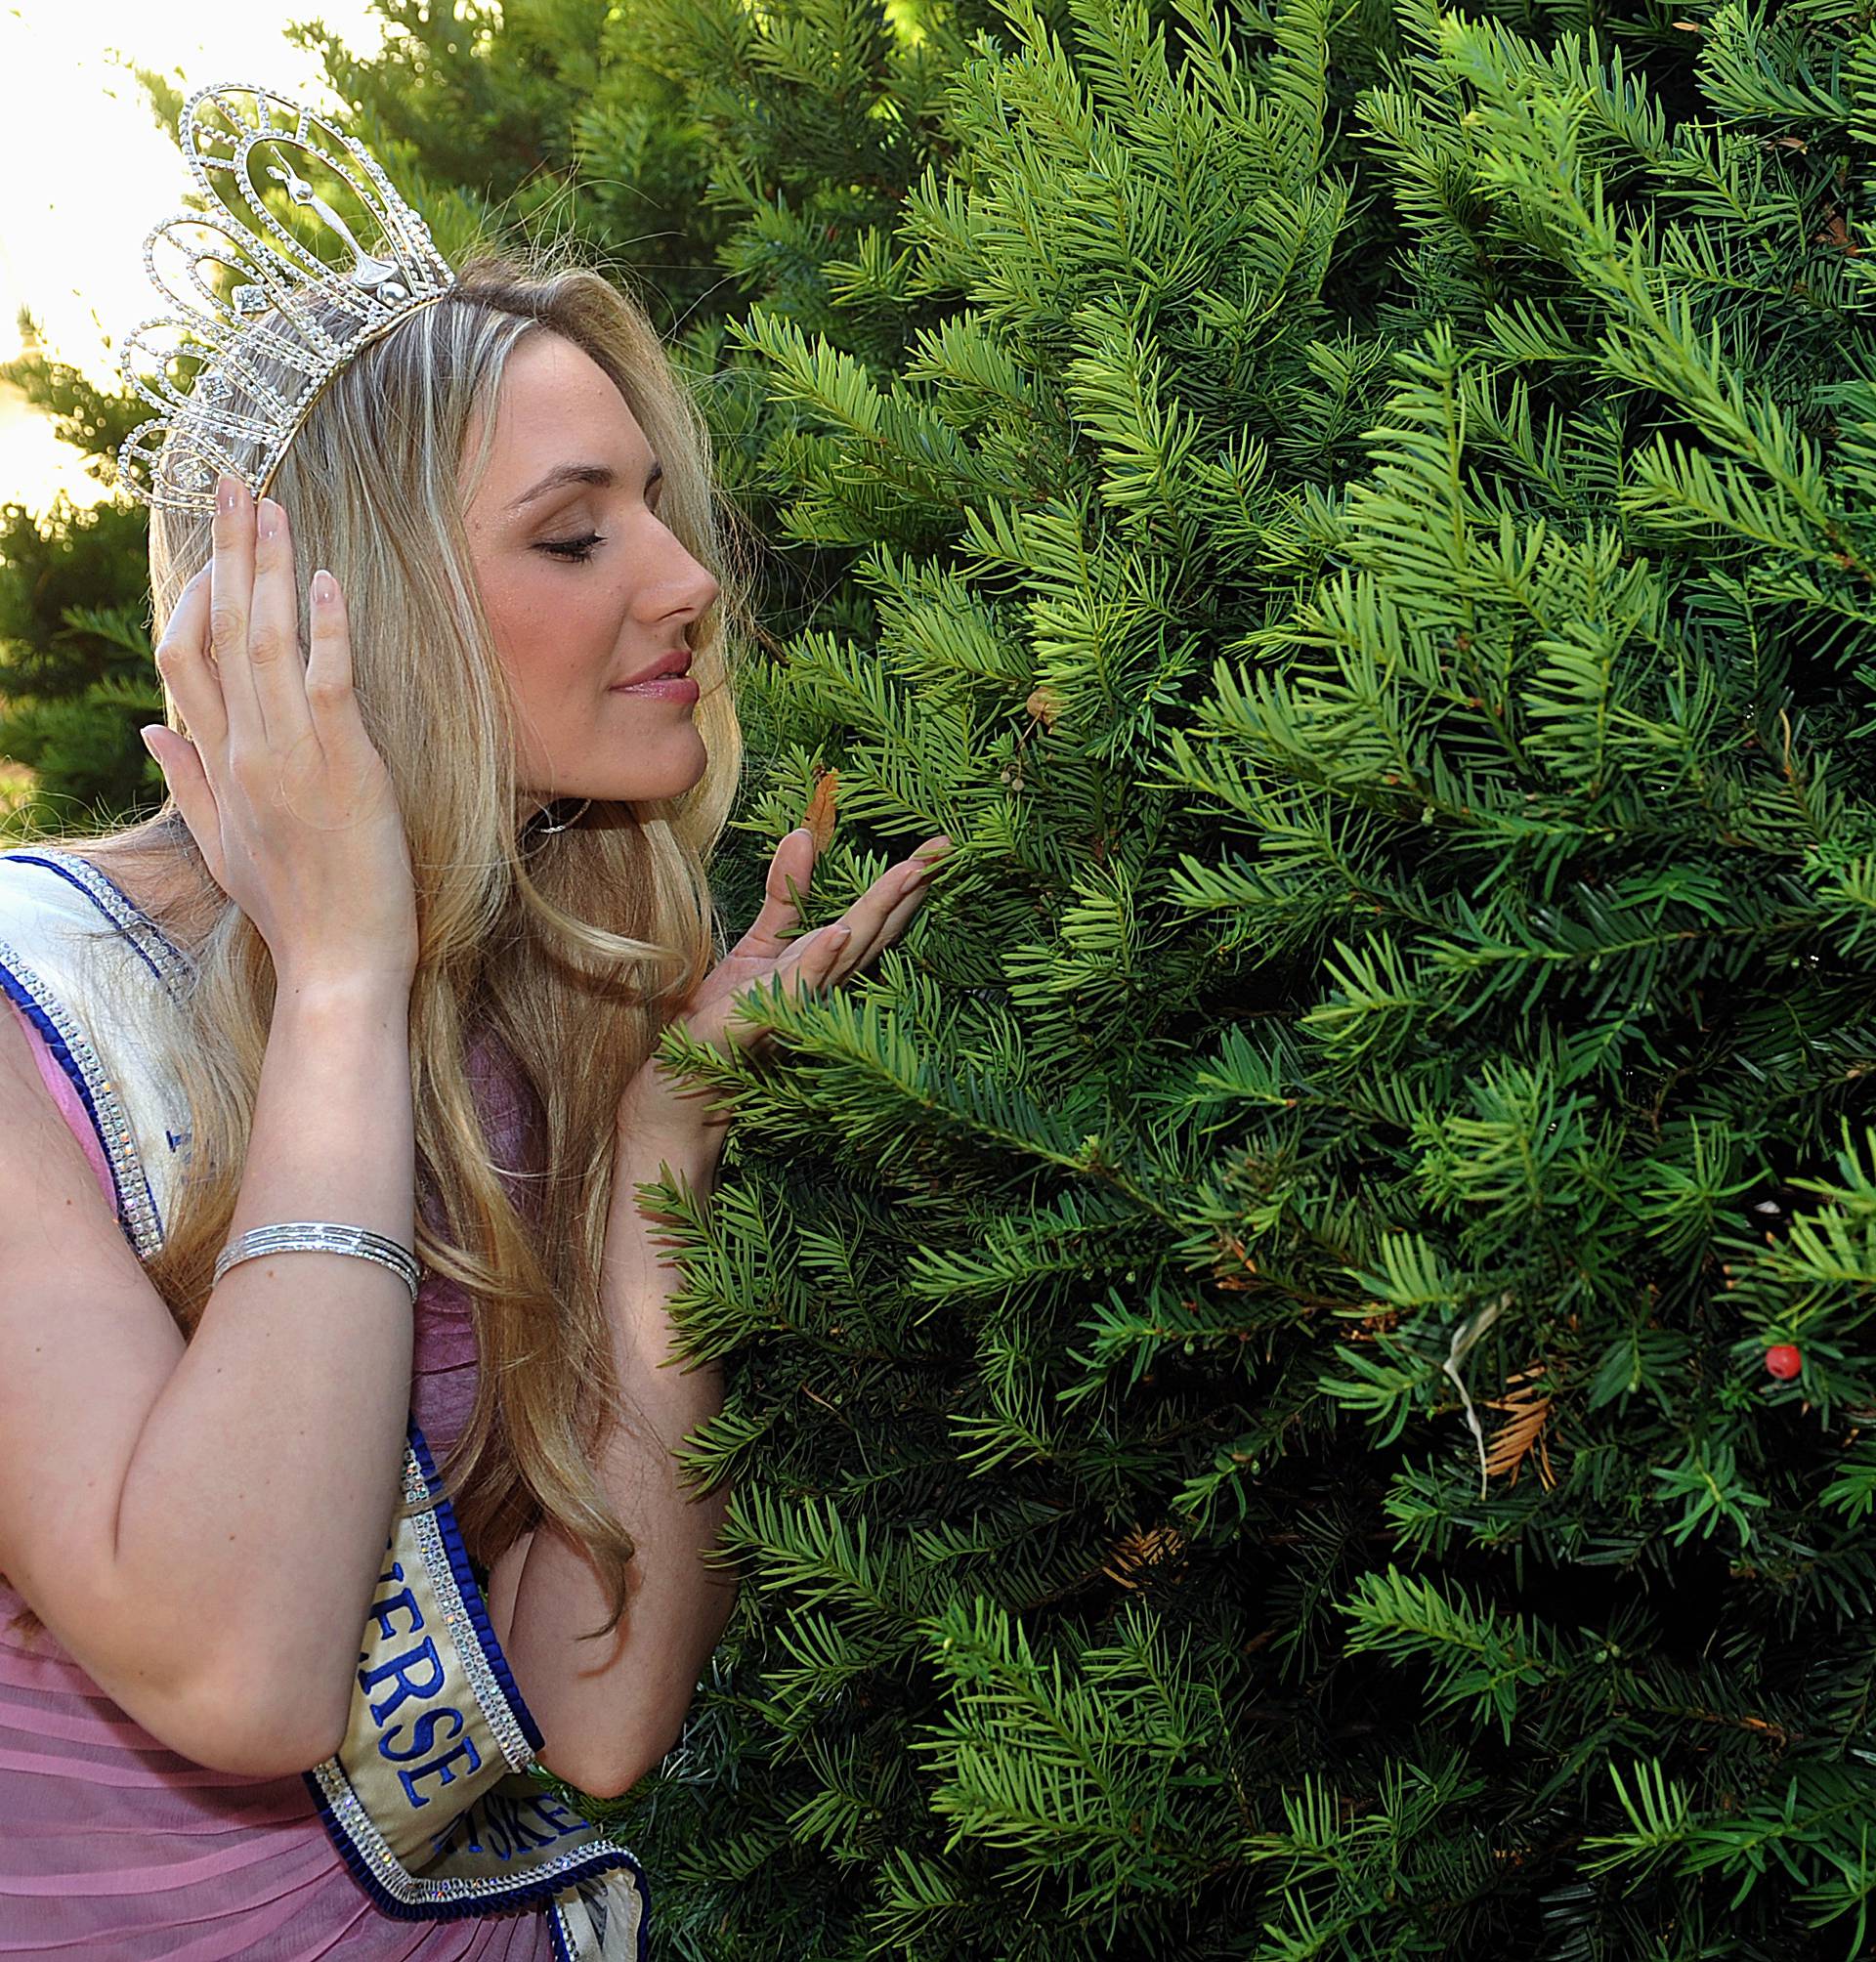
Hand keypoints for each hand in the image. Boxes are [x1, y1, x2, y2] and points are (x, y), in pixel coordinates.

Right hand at [141, 474, 419, 992]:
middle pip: (221, 632)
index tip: (208, 545)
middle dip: (227, 554)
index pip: (185, 658)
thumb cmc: (292, 907)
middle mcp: (245, 750)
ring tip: (271, 506)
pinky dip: (323, 630)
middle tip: (234, 484)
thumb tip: (150, 729)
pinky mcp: (343, 769)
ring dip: (268, 571)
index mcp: (218, 763)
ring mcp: (290, 757)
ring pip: (265, 645)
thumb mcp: (222, 846)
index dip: (191, 594)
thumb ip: (187, 781)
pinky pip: (327, 685)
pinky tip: (324, 579)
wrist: (336, 964)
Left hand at [618, 826, 952, 1149]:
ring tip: (909, 873)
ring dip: (877, 912)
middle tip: (944, 849)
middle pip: (872, 930)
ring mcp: (797, 1002)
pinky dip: (820, 959)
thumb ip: (785, 895)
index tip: (941, 844)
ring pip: (847, 951)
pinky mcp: (763, 1017)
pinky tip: (838, 933)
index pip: (871, 917)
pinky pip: (797, 985)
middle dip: (908, 889)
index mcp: (822, 964)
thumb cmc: (722, 1021)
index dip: (905, 881)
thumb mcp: (756, 945)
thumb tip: (804, 833)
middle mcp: (820, 984)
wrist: (682, 1085)